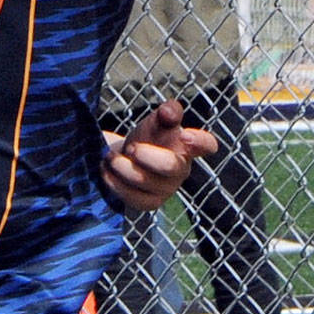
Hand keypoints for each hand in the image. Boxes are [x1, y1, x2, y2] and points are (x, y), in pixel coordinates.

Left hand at [101, 98, 218, 211]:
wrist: (126, 156)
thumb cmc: (148, 137)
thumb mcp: (156, 121)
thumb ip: (167, 113)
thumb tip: (169, 111)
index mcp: (188, 147)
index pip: (206, 144)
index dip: (200, 142)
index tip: (185, 135)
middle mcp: (180, 170)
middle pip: (170, 166)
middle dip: (146, 155)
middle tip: (130, 147)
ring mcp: (165, 189)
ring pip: (145, 182)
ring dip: (123, 167)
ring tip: (111, 158)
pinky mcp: (148, 203)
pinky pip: (133, 197)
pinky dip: (116, 183)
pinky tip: (106, 171)